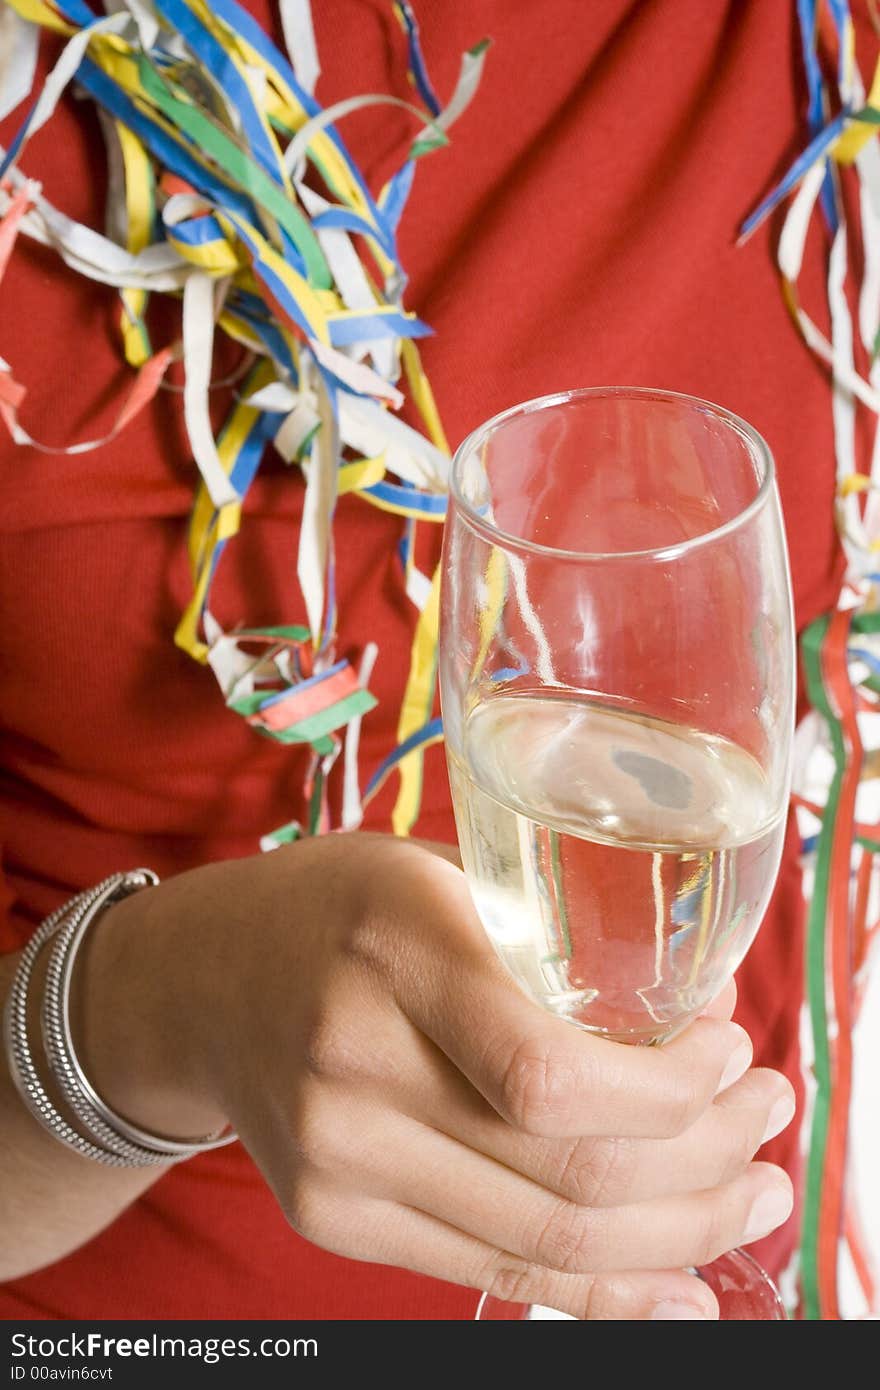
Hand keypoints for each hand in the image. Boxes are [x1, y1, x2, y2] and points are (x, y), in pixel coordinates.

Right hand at [80, 834, 794, 1319]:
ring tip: (749, 1200)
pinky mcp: (332, 1216)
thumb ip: (545, 940)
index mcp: (392, 947)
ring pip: (547, 1243)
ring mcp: (334, 1159)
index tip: (731, 1052)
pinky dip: (600, 1289)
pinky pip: (490, 1272)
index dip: (672, 1092)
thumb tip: (694, 1023)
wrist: (202, 981)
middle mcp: (352, 1063)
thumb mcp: (439, 875)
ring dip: (678, 1233)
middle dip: (707, 1165)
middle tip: (768, 1125)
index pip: (550, 1075)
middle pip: (568, 1176)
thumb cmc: (339, 909)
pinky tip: (673, 1280)